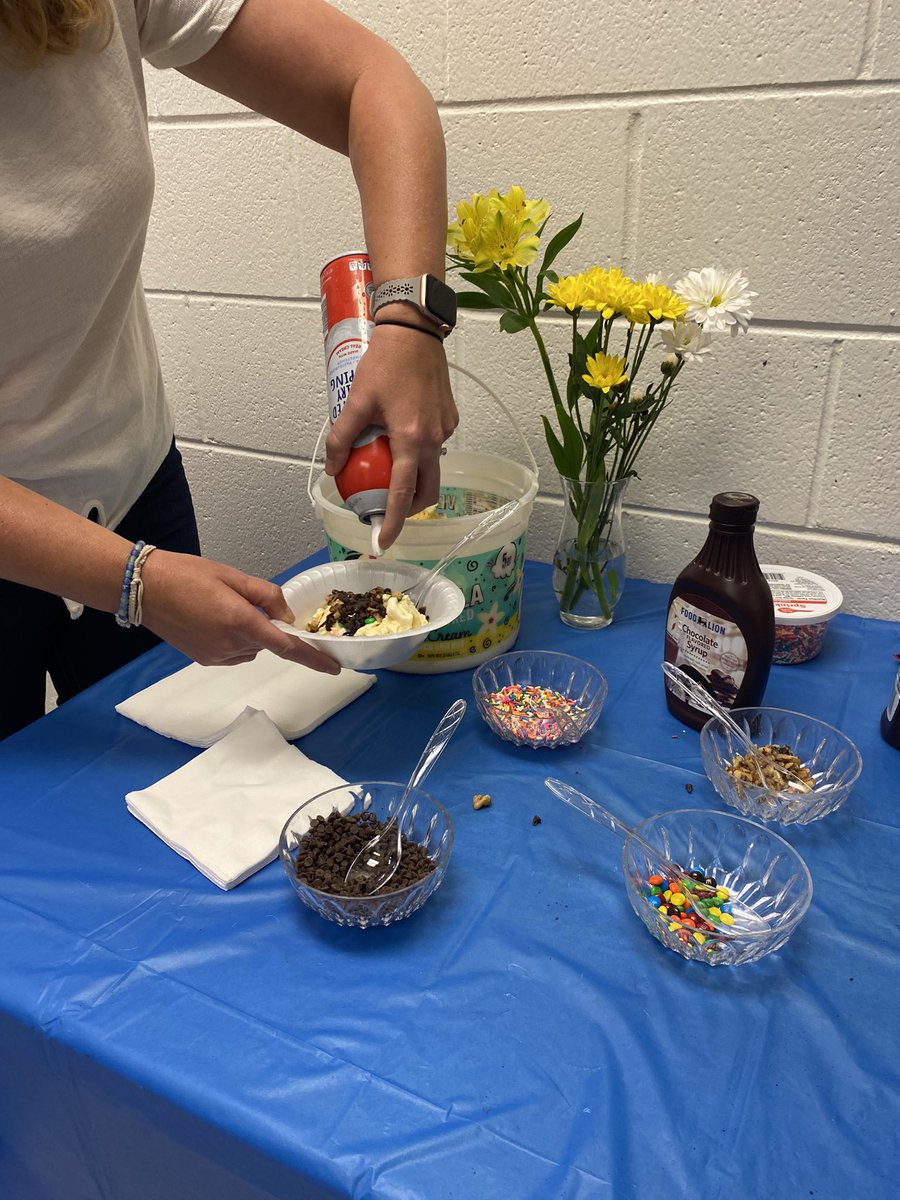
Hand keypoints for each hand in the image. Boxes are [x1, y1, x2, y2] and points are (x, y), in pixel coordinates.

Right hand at [139, 550, 341, 672]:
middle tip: (245, 600)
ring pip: (251, 649)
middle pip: (267, 643)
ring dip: (250, 633)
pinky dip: (235, 640)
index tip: (334, 667)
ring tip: (223, 607)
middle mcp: (231, 645)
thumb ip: (266, 596)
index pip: (287, 647)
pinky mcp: (204, 659)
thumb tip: (286, 616)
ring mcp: (216, 656)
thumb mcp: (233, 576)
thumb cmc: (187, 575)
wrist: (143, 589)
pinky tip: (213, 620)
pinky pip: (234, 653)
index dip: (313, 659)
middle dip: (267, 626)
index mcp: (241, 622)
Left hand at [324, 324, 458, 548]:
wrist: (415, 331)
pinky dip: (419, 453)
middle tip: (388, 510)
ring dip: (414, 479)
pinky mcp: (451, 418)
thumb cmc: (384, 362)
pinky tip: (401, 439)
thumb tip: (332, 468)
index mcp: (412, 439)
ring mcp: (446, 429)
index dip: (393, 523)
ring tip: (390, 474)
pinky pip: (436, 446)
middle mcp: (434, 439)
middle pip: (427, 491)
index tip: (384, 543)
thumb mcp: (355, 401)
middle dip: (410, 509)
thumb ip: (342, 438)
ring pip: (432, 469)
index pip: (403, 494)